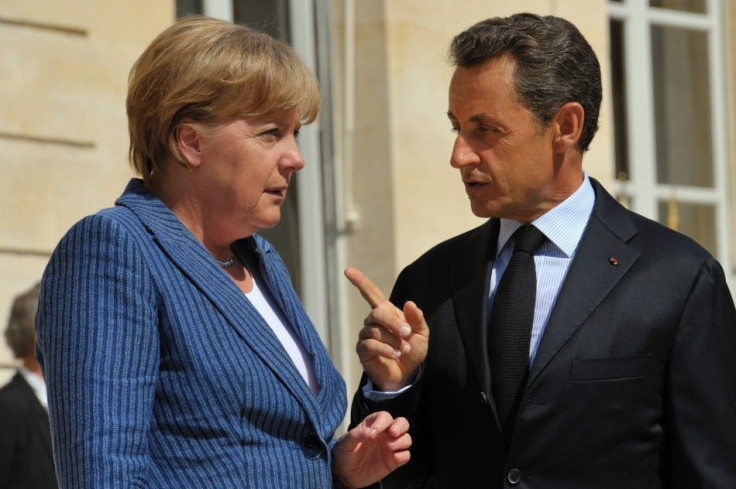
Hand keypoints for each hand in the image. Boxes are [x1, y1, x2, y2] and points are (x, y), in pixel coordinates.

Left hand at [332, 411, 410, 487]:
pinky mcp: (394, 461)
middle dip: (400, 426)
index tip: (373, 433)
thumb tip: (369, 432)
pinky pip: (406, 456)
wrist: (345, 475)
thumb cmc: (344, 454)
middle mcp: (385, 434)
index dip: (382, 422)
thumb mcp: (345, 444)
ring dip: (401, 441)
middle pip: (402, 423)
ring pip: (406, 438)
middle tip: (393, 433)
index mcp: (373, 425)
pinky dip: (403, 456)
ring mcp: (391, 447)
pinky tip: (394, 458)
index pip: (384, 417)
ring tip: (389, 448)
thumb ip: (356, 435)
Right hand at [344, 267, 428, 390]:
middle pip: (377, 313)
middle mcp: (373, 321)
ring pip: (374, 330)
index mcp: (386, 312)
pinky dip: (386, 349)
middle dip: (394, 323)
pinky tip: (395, 354)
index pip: (370, 293)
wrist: (407, 375)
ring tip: (403, 350)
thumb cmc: (412, 351)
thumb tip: (409, 303)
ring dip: (393, 340)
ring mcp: (366, 335)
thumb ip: (416, 319)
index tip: (347, 270)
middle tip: (407, 334)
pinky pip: (370, 344)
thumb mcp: (421, 334)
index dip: (359, 281)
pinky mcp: (362, 351)